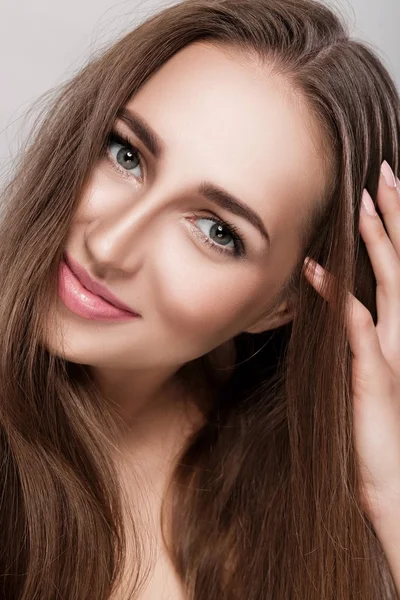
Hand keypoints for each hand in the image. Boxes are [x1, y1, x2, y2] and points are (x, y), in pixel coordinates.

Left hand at [303, 161, 399, 519]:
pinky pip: (358, 334)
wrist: (395, 483)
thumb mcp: (374, 374)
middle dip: (395, 220)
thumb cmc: (380, 428)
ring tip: (363, 206)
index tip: (386, 190)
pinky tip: (320, 274)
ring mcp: (393, 356)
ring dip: (377, 246)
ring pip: (389, 290)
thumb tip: (349, 302)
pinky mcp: (374, 379)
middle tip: (385, 175)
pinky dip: (340, 303)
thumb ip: (365, 336)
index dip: (396, 230)